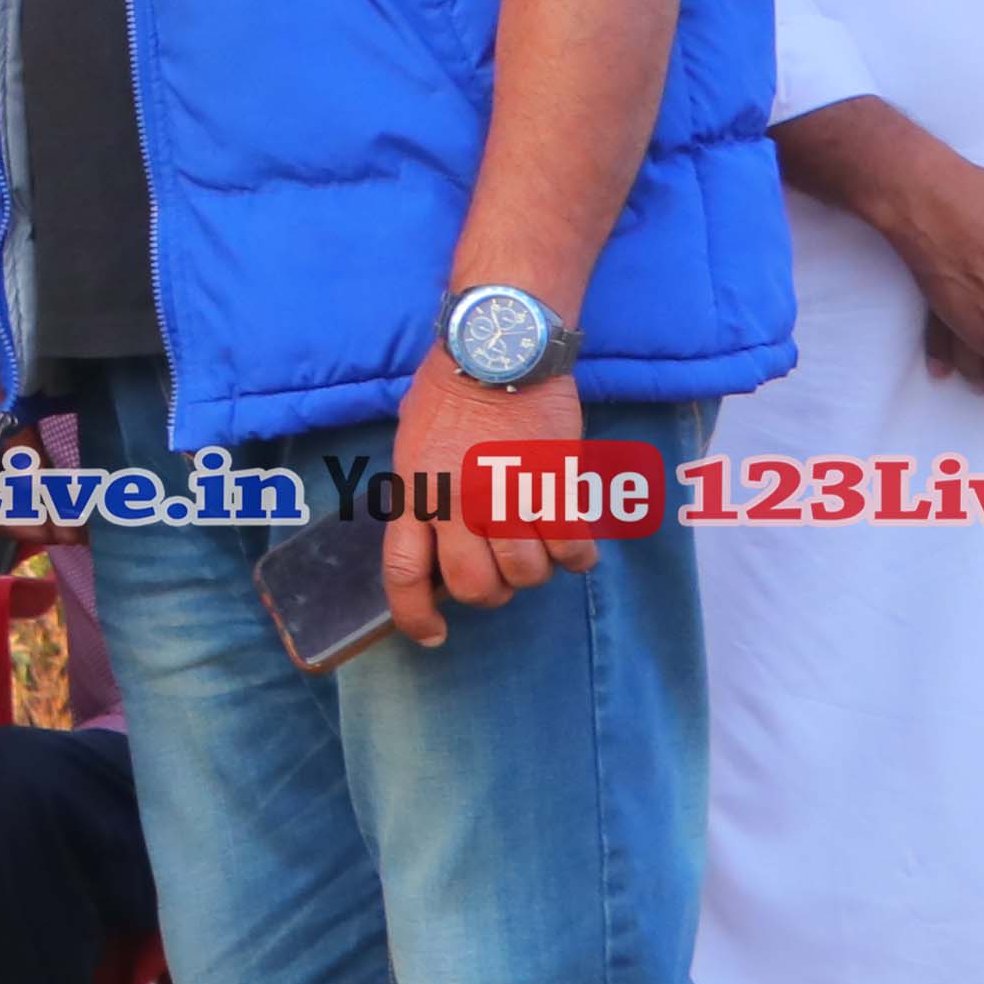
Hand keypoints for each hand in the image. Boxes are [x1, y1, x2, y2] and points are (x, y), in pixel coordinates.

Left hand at [381, 353, 593, 641]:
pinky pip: (573, 547)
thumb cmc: (450, 387)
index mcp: (415, 493)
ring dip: (537, 571)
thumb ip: (421, 493)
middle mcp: (456, 503)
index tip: (432, 635)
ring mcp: (507, 497)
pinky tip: (577, 544)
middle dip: (492, 591)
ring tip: (540, 547)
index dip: (415, 615)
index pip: (405, 572)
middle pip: (475, 586)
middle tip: (502, 571)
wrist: (499, 348)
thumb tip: (432, 535)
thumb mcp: (411, 443)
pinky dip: (579, 555)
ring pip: (527, 573)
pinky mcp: (554, 486)